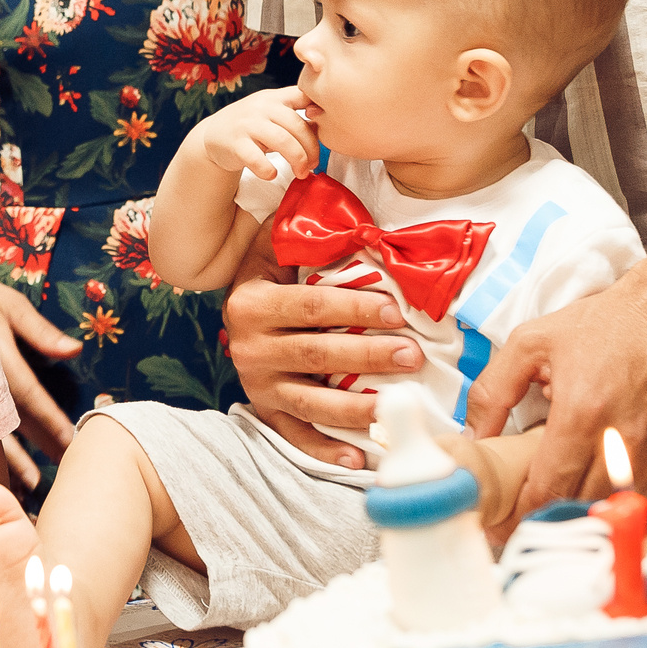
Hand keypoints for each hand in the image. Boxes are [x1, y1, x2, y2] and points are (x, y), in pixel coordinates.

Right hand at [0, 275, 81, 458]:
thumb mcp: (7, 304)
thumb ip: (40, 332)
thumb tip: (76, 350)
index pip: (31, 398)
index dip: (52, 422)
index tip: (71, 442)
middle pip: (12, 424)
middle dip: (39, 447)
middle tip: (64, 468)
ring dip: (11, 461)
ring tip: (32, 483)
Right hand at [190, 87, 317, 179]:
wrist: (213, 136)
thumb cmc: (252, 127)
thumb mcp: (273, 115)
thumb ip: (296, 117)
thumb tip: (325, 125)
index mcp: (274, 98)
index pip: (303, 95)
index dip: (320, 109)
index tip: (327, 128)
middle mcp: (261, 106)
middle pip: (297, 126)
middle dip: (311, 149)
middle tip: (313, 165)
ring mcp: (247, 124)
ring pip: (283, 141)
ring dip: (297, 160)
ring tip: (301, 173)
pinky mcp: (235, 143)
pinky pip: (257, 159)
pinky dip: (268, 170)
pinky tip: (272, 175)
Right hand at [222, 226, 419, 470]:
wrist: (233, 314)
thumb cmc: (269, 277)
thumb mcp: (272, 248)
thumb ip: (298, 226)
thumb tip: (325, 189)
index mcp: (251, 303)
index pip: (310, 306)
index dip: (354, 308)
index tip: (397, 311)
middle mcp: (249, 347)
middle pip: (316, 354)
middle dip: (368, 355)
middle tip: (413, 355)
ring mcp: (258, 384)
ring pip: (310, 401)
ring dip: (356, 407)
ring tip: (396, 405)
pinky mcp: (266, 410)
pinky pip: (296, 436)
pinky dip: (326, 451)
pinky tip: (358, 458)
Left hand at [464, 277, 646, 543]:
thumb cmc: (607, 325)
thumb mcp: (531, 342)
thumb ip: (493, 390)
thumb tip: (474, 434)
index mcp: (581, 415)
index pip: (547, 487)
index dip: (520, 513)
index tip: (499, 524)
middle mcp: (621, 444)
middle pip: (579, 506)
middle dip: (546, 522)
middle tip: (519, 531)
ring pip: (617, 513)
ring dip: (590, 526)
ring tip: (560, 532)